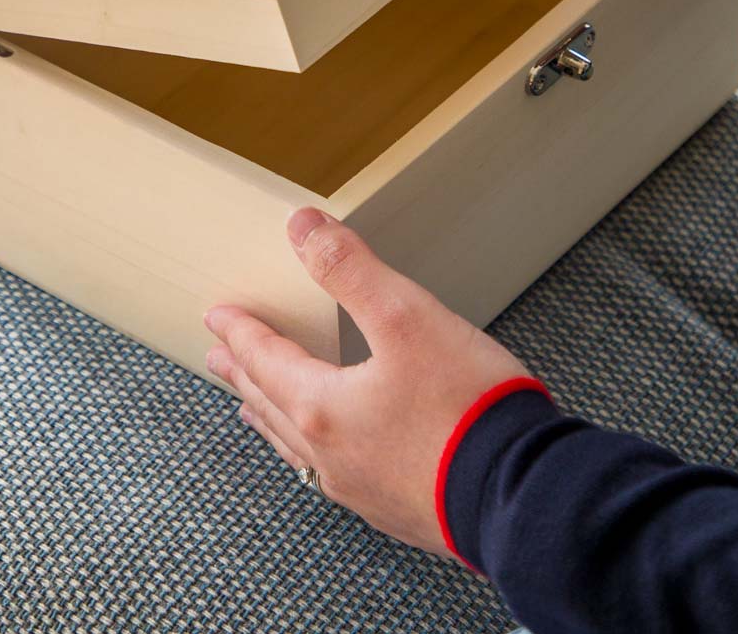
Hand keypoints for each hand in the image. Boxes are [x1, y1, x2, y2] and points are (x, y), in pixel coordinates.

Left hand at [204, 208, 528, 554]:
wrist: (521, 495)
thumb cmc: (465, 407)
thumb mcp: (406, 318)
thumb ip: (350, 270)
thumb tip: (302, 227)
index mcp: (324, 408)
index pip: (267, 361)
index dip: (242, 333)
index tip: (217, 318)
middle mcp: (333, 456)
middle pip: (272, 406)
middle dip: (245, 376)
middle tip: (220, 360)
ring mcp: (363, 489)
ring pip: (299, 448)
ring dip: (273, 418)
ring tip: (257, 408)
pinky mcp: (398, 510)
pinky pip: (335, 476)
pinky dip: (315, 452)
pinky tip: (333, 456)